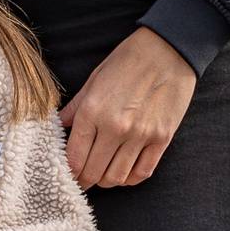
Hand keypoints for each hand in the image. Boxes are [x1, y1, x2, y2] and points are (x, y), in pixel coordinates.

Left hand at [58, 27, 195, 188]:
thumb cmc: (128, 61)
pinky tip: (125, 171)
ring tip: (104, 175)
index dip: (70, 172)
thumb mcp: (94, 79)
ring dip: (107, 181)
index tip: (70, 174)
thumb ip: (75, 107)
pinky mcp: (161, 138)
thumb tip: (60, 126)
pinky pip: (142, 172)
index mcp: (93, 111)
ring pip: (117, 178)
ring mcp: (140, 135)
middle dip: (85, 181)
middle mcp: (115, 127)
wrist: (168, 49)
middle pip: (94, 173)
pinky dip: (130, 178)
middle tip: (84, 179)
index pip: (74, 158)